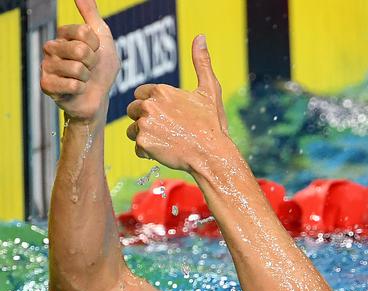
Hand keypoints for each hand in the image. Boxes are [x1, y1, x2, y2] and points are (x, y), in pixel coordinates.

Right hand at [40, 0, 118, 120]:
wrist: (98, 98)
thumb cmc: (101, 69)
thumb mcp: (102, 38)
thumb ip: (92, 15)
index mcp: (63, 35)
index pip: (83, 31)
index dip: (96, 45)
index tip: (95, 51)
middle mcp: (51, 48)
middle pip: (79, 49)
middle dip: (92, 62)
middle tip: (89, 68)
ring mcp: (46, 66)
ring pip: (76, 68)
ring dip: (87, 77)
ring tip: (83, 79)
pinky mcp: (46, 85)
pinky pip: (71, 84)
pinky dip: (80, 89)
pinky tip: (76, 90)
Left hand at [126, 35, 229, 170]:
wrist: (212, 154)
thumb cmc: (212, 123)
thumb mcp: (209, 91)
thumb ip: (201, 63)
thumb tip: (200, 37)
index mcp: (161, 90)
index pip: (140, 94)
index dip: (153, 104)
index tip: (169, 115)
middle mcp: (149, 105)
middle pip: (133, 111)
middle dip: (146, 120)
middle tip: (169, 129)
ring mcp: (144, 124)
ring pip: (132, 130)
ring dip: (146, 136)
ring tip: (168, 141)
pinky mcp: (143, 143)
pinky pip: (137, 148)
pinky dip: (149, 152)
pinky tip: (166, 151)